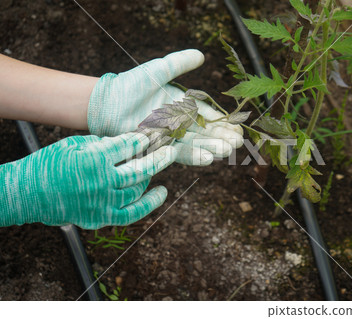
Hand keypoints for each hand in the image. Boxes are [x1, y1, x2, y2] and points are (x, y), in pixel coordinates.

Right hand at [0, 132, 175, 228]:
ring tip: (154, 168)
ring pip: (137, 190)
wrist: (27, 194)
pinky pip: (131, 214)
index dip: (142, 139)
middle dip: (160, 158)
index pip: (127, 147)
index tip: (151, 135)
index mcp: (93, 160)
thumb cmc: (48, 165)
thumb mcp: (72, 144)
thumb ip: (100, 143)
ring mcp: (102, 202)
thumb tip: (125, 142)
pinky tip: (161, 192)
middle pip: (140, 169)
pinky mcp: (101, 217)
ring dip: (149, 178)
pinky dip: (149, 204)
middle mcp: (101, 182)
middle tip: (172, 150)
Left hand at [88, 49, 243, 165]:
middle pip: (205, 133)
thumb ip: (179, 63)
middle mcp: (178, 123)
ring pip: (196, 144)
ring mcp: (169, 137)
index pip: (207, 115)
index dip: (222, 122)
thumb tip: (201, 55)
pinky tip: (209, 159)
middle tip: (238, 143)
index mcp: (182, 105)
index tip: (237, 127)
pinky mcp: (159, 147)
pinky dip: (194, 156)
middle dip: (222, 138)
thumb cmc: (131, 84)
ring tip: (228, 151)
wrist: (107, 103)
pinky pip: (180, 153)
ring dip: (212, 148)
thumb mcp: (158, 70)